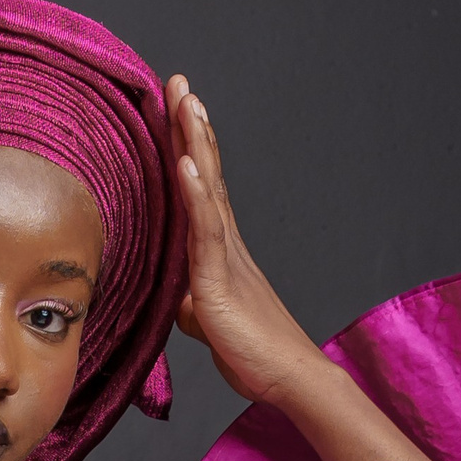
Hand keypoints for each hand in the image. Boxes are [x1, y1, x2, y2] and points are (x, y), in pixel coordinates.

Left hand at [165, 73, 324, 405]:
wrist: (287, 378)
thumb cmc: (252, 353)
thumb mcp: (209, 323)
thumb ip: (192, 304)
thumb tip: (180, 301)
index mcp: (221, 250)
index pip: (200, 188)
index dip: (188, 147)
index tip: (174, 108)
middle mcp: (226, 243)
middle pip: (206, 171)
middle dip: (190, 126)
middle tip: (177, 83)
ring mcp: (226, 257)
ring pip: (208, 188)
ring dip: (196, 141)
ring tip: (185, 100)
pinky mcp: (221, 280)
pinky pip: (208, 230)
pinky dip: (196, 193)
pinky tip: (187, 161)